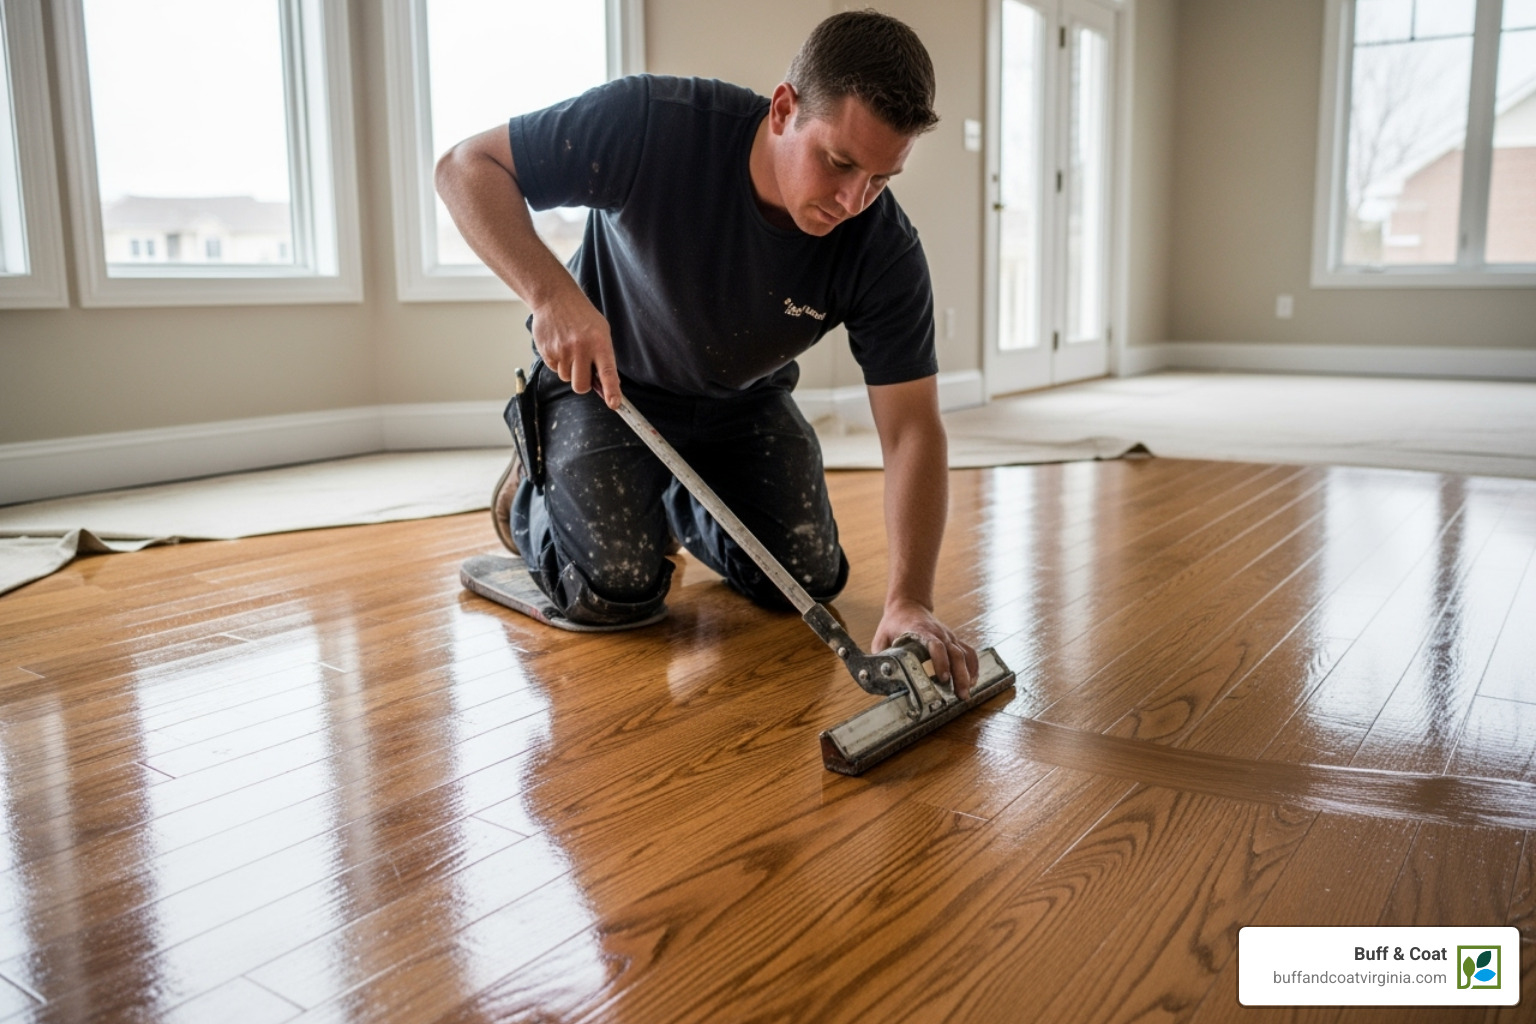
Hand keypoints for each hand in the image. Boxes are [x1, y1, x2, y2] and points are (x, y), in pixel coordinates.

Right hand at [531, 288, 622, 408]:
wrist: (555, 298)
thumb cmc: (582, 317)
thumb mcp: (601, 331)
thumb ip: (604, 357)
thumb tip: (609, 385)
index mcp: (599, 342)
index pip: (607, 372)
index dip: (611, 391)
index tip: (614, 404)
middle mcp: (580, 348)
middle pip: (581, 386)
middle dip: (583, 384)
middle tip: (584, 370)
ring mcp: (562, 350)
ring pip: (567, 378)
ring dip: (570, 370)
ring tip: (570, 349)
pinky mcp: (547, 351)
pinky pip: (554, 369)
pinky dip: (558, 362)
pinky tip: (559, 345)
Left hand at [872, 600, 980, 698]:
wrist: (908, 605)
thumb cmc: (894, 623)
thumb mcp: (881, 637)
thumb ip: (881, 656)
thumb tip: (880, 677)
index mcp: (920, 632)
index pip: (936, 645)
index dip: (941, 661)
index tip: (943, 678)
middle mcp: (939, 633)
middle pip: (955, 653)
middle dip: (959, 675)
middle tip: (960, 695)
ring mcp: (948, 636)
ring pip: (964, 654)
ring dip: (967, 674)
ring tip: (966, 693)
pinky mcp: (953, 640)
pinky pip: (969, 652)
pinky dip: (973, 666)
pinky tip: (972, 680)